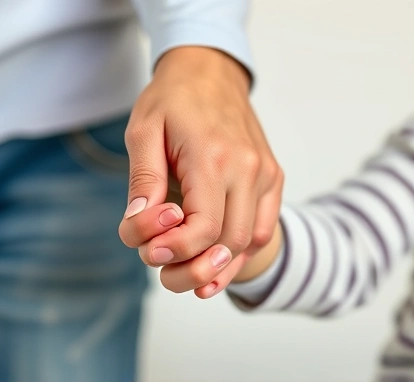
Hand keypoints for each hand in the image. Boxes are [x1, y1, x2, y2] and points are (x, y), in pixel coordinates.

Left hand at [119, 47, 283, 282]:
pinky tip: (218, 259)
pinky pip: (263, 228)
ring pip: (250, 241)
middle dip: (194, 269)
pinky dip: (242, 251)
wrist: (211, 72)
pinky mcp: (271, 177)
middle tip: (165, 274)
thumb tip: (141, 226)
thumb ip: (144, 181)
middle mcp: (248, 168)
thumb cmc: (173, 100)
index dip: (176, 251)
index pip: (204, 227)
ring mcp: (265, 174)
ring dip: (220, 267)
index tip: (151, 252)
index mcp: (214, 156)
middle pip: (229, 242)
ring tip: (191, 278)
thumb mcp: (143, 132)